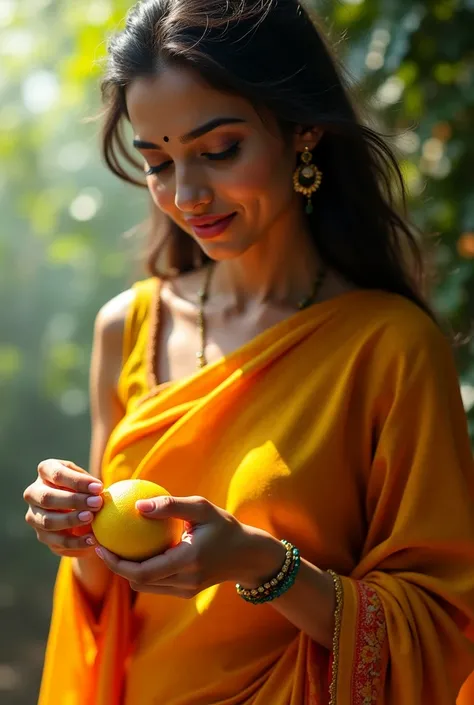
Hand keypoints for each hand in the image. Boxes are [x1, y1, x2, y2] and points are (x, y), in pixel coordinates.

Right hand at [23, 459, 103, 556]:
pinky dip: (75, 542)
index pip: (57, 474)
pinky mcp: (41, 535)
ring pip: (48, 521)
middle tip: (96, 503)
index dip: (78, 481)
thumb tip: (100, 492)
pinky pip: (56, 541)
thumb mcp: (88, 481)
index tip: (99, 487)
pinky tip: (91, 539)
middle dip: (74, 501)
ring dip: (71, 520)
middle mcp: (34, 492)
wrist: (80, 510)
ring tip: (91, 519)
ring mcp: (34, 515)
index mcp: (46, 470)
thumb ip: (92, 486)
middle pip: (47, 498)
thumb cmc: (85, 488)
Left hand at [96, 495, 284, 598]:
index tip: (100, 544)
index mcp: (188, 560)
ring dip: (127, 570)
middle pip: (138, 582)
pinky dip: (143, 571)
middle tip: (100, 544)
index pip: (143, 570)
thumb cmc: (224, 525)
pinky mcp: (186, 593)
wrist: (247, 555)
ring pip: (145, 586)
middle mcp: (185, 580)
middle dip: (115, 566)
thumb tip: (137, 505)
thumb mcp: (201, 507)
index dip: (116, 562)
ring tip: (113, 547)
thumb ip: (170, 505)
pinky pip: (156, 584)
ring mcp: (185, 590)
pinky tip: (135, 552)